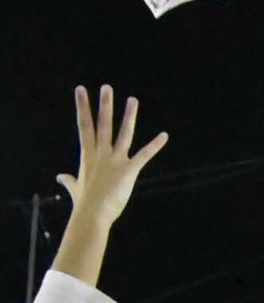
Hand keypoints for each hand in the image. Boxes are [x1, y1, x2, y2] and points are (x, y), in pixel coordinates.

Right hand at [55, 85, 168, 275]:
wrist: (92, 215)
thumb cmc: (84, 204)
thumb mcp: (75, 188)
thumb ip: (70, 180)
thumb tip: (60, 177)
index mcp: (88, 155)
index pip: (84, 125)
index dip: (82, 106)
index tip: (81, 90)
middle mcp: (101, 154)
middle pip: (103, 124)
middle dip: (105, 105)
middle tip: (107, 87)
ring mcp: (115, 161)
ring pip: (124, 133)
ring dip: (129, 116)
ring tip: (133, 100)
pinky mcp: (129, 170)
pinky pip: (144, 155)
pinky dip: (155, 145)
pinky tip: (164, 135)